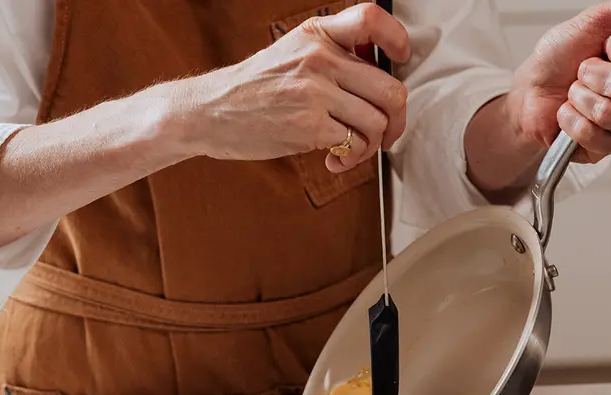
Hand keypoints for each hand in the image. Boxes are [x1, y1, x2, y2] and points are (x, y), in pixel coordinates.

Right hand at [181, 4, 428, 173]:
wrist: (210, 110)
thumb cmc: (252, 86)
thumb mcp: (292, 51)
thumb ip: (332, 53)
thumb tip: (377, 70)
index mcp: (317, 34)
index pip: (371, 19)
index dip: (397, 39)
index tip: (400, 58)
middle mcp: (319, 58)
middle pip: (389, 88)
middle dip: (396, 118)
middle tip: (387, 131)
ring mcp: (314, 92)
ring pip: (376, 122)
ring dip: (372, 144)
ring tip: (355, 149)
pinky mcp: (307, 126)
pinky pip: (353, 144)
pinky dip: (352, 158)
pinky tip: (335, 159)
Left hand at [507, 0, 610, 163]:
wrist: (531, 91)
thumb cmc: (562, 59)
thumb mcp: (591, 23)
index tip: (608, 46)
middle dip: (592, 75)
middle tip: (583, 72)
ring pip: (610, 113)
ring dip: (579, 98)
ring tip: (575, 93)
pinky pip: (595, 136)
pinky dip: (572, 122)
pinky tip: (570, 114)